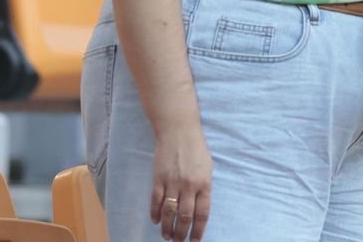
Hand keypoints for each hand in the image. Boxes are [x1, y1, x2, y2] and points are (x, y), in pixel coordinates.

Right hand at [149, 125, 211, 240]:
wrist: (179, 131)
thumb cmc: (196, 149)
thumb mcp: (207, 168)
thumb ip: (203, 188)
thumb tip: (199, 209)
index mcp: (204, 183)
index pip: (202, 213)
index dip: (198, 230)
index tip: (195, 241)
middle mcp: (189, 185)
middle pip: (185, 216)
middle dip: (181, 233)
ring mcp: (172, 182)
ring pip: (169, 212)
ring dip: (167, 227)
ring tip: (166, 236)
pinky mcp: (158, 178)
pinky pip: (156, 201)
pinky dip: (155, 213)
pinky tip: (155, 221)